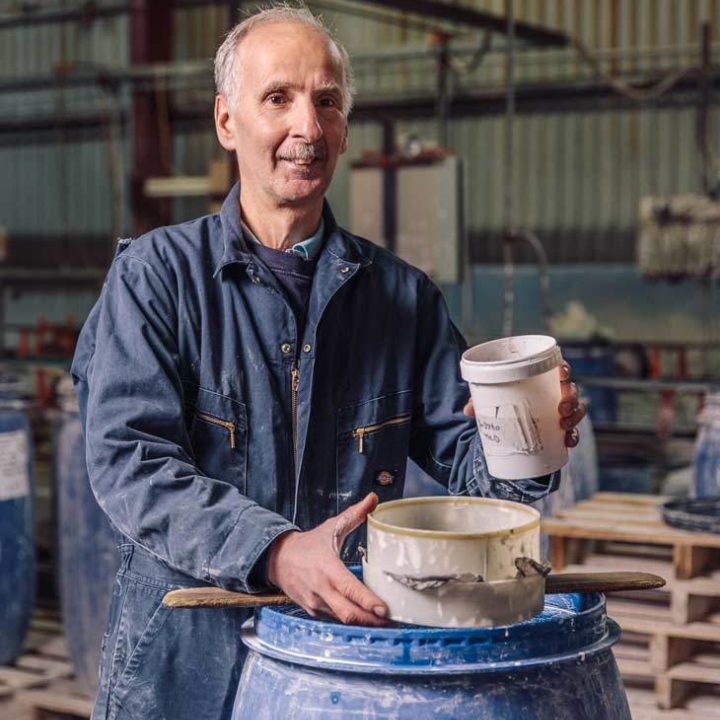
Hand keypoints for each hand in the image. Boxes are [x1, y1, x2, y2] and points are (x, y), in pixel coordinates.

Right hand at [267, 492, 388, 625]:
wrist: (278, 559)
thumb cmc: (308, 545)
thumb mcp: (331, 527)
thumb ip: (354, 514)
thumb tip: (373, 499)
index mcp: (327, 568)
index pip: (349, 589)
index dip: (368, 602)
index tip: (384, 609)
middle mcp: (321, 589)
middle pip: (348, 613)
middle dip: (371, 621)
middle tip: (393, 621)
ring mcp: (316, 603)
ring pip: (342, 620)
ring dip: (363, 623)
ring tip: (384, 622)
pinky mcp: (313, 611)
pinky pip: (334, 620)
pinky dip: (350, 621)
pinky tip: (365, 619)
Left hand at [462, 360, 586, 447]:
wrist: (504, 419)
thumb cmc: (500, 399)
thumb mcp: (490, 397)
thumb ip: (479, 399)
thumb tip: (468, 410)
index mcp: (541, 377)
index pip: (558, 367)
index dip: (564, 369)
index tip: (561, 373)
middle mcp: (553, 391)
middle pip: (570, 389)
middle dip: (571, 397)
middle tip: (561, 407)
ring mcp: (559, 409)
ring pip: (576, 408)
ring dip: (574, 416)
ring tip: (563, 424)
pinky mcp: (559, 426)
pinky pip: (572, 430)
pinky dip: (573, 436)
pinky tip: (568, 441)